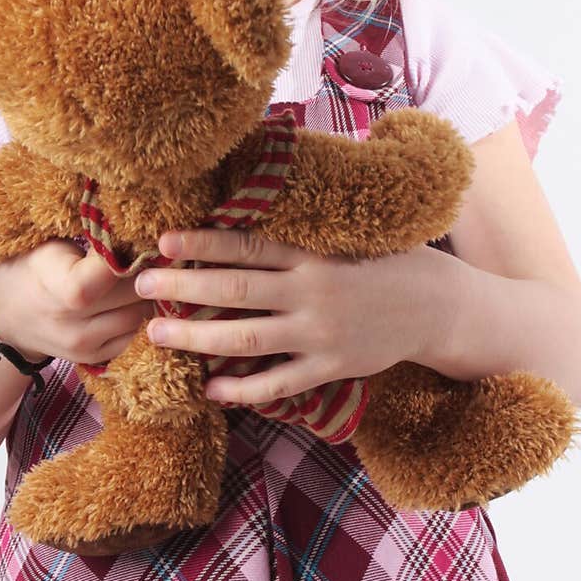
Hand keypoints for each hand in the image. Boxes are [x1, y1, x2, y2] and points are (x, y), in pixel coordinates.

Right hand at [0, 239, 153, 365]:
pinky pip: (134, 334)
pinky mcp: (94, 359)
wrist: (6, 313)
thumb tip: (139, 233)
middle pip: (137, 293)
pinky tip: (124, 300)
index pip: (117, 270)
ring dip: (144, 295)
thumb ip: (96, 243)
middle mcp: (76, 325)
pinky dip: (135, 315)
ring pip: (141, 315)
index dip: (131, 251)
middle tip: (143, 254)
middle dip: (145, 271)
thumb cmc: (33, 267)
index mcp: (66, 289)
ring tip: (134, 276)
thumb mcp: (54, 246)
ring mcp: (85, 346)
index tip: (134, 238)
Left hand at [133, 229, 441, 407]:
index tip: (163, 240)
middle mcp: (312, 292)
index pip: (248, 245)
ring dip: (198, 336)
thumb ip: (304, 225)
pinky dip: (244, 389)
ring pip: (247, 339)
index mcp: (313, 253)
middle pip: (235, 290)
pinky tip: (212, 387)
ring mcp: (320, 334)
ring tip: (157, 334)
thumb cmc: (387, 259)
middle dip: (183, 288)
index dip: (203, 242)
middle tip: (141, 286)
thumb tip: (257, 190)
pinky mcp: (331, 368)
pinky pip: (279, 383)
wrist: (439, 306)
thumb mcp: (349, 232)